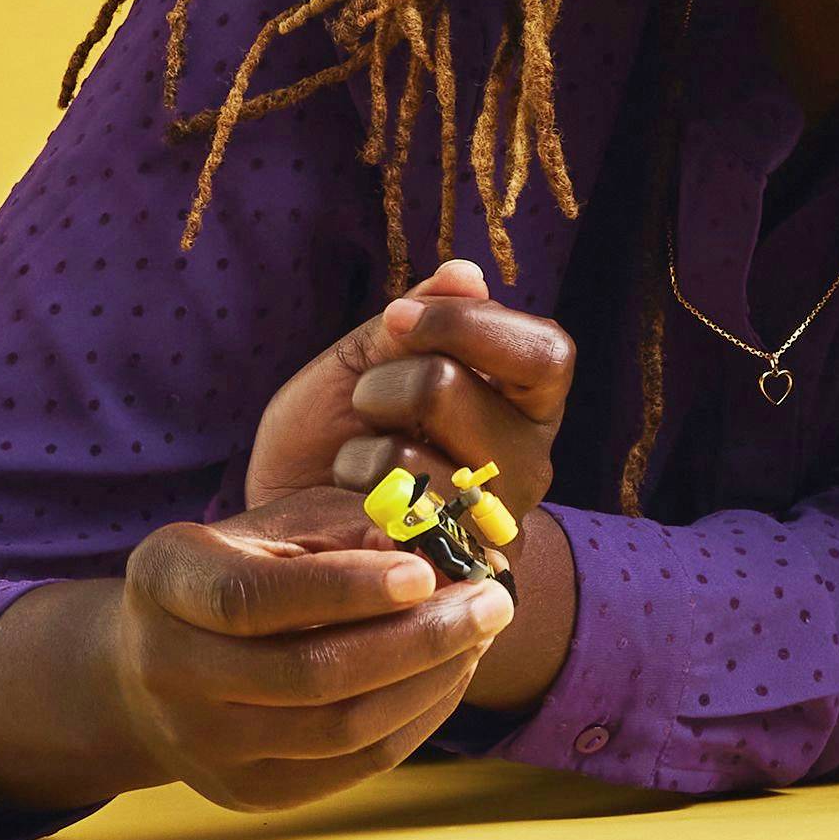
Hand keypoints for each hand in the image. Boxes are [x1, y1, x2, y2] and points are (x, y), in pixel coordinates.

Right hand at [111, 487, 514, 812]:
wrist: (161, 666)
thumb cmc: (250, 568)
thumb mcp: (286, 526)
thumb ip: (358, 527)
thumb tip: (452, 551)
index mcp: (168, 581)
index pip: (251, 597)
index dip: (344, 589)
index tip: (425, 572)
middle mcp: (166, 669)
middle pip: (310, 673)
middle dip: (421, 638)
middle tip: (495, 601)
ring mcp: (202, 743)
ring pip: (342, 728)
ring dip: (433, 679)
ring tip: (482, 632)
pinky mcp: (247, 791)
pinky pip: (357, 763)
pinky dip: (422, 715)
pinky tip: (454, 672)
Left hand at [247, 258, 575, 531]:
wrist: (293, 516)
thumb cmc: (335, 430)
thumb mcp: (368, 358)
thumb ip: (419, 319)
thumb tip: (467, 274)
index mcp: (529, 400)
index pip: (545, 352)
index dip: (467, 326)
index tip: (396, 319)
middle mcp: (530, 459)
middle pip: (449, 387)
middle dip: (382, 385)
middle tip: (371, 407)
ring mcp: (495, 518)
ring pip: (411, 454)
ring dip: (360, 448)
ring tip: (363, 463)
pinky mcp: (453, 565)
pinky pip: (389, 511)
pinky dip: (353, 494)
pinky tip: (359, 505)